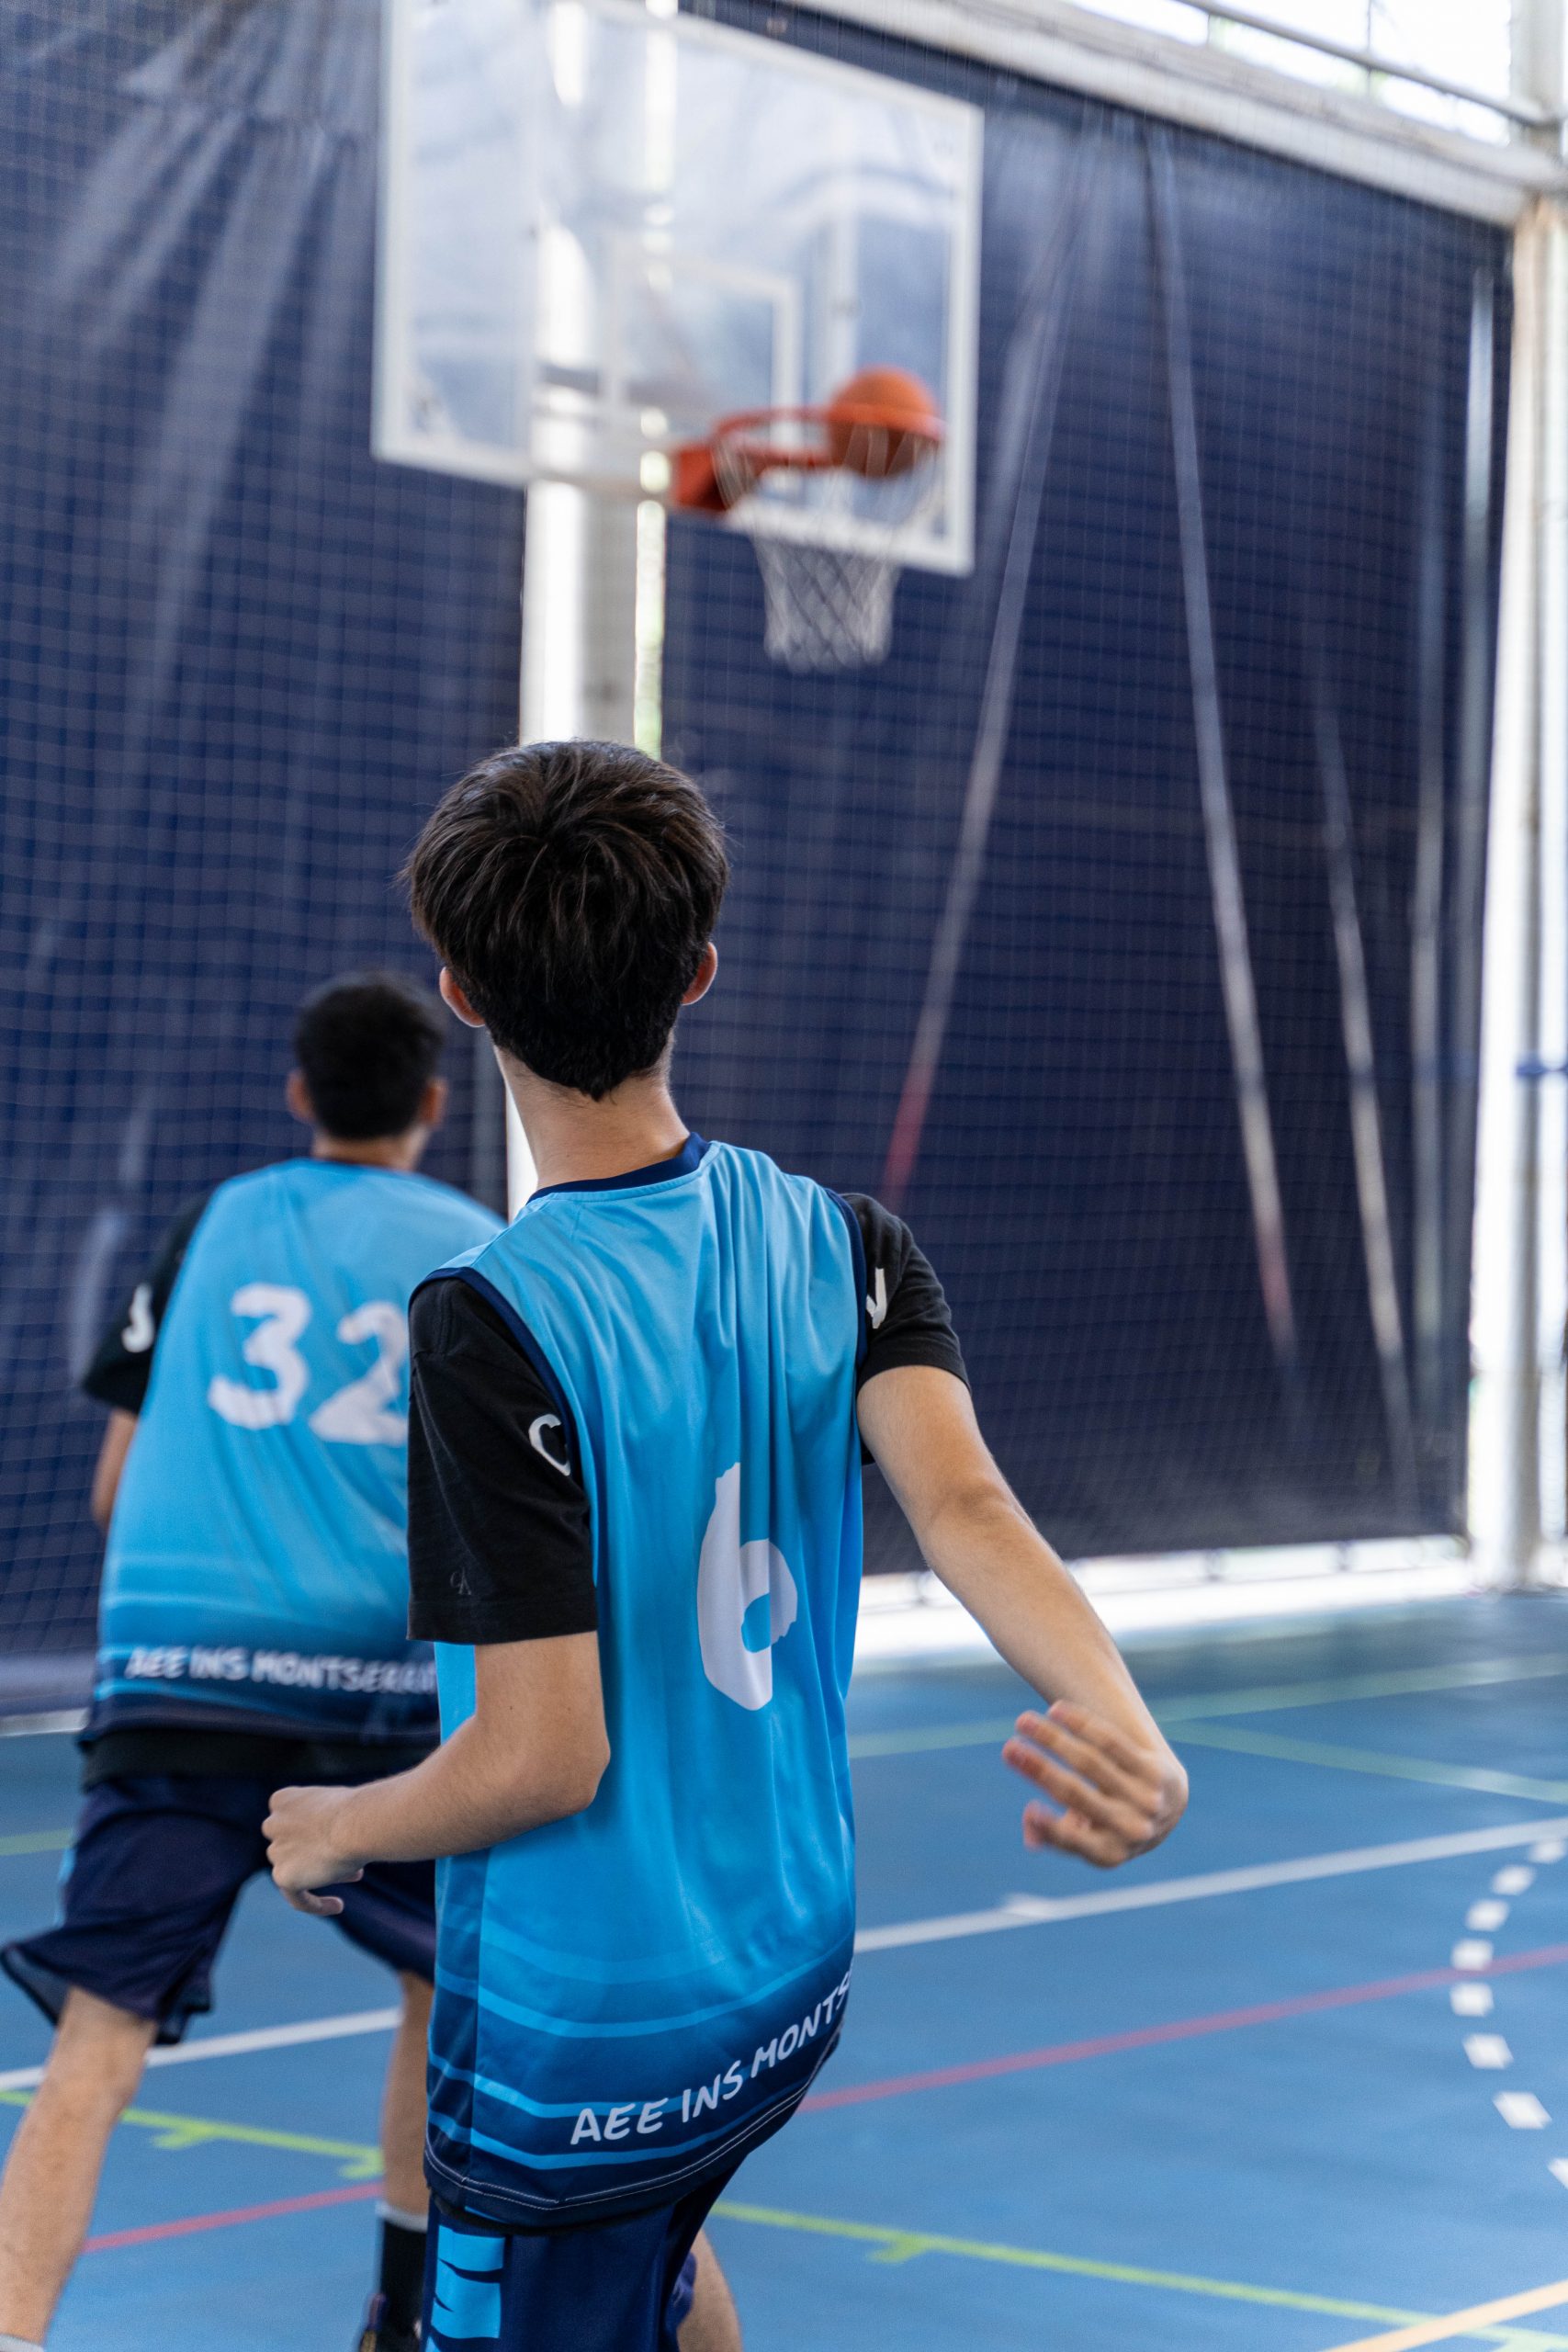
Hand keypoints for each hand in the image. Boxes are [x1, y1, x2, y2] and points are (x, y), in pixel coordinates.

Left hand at [264, 1784, 363, 1916]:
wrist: (357, 1823)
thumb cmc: (358, 1809)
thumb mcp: (338, 1805)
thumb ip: (324, 1821)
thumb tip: (329, 1844)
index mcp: (282, 1800)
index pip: (291, 1822)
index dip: (315, 1832)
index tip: (337, 1837)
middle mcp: (272, 1824)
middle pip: (292, 1847)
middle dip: (317, 1853)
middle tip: (348, 1856)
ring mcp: (275, 1851)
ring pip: (296, 1871)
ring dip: (323, 1874)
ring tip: (356, 1873)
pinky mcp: (282, 1876)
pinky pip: (297, 1898)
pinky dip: (316, 1904)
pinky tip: (338, 1906)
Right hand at [1003, 1702, 1186, 1868]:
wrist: (1169, 1805)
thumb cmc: (1111, 1823)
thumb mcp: (1089, 1840)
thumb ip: (1058, 1837)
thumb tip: (1030, 1840)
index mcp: (1109, 1853)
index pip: (1074, 1840)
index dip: (1050, 1827)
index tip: (1028, 1808)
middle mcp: (1131, 1829)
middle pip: (1076, 1793)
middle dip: (1039, 1769)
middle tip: (1009, 1749)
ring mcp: (1146, 1798)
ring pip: (1091, 1761)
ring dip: (1052, 1738)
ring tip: (1023, 1722)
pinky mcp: (1155, 1768)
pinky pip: (1111, 1741)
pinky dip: (1081, 1724)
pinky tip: (1056, 1710)